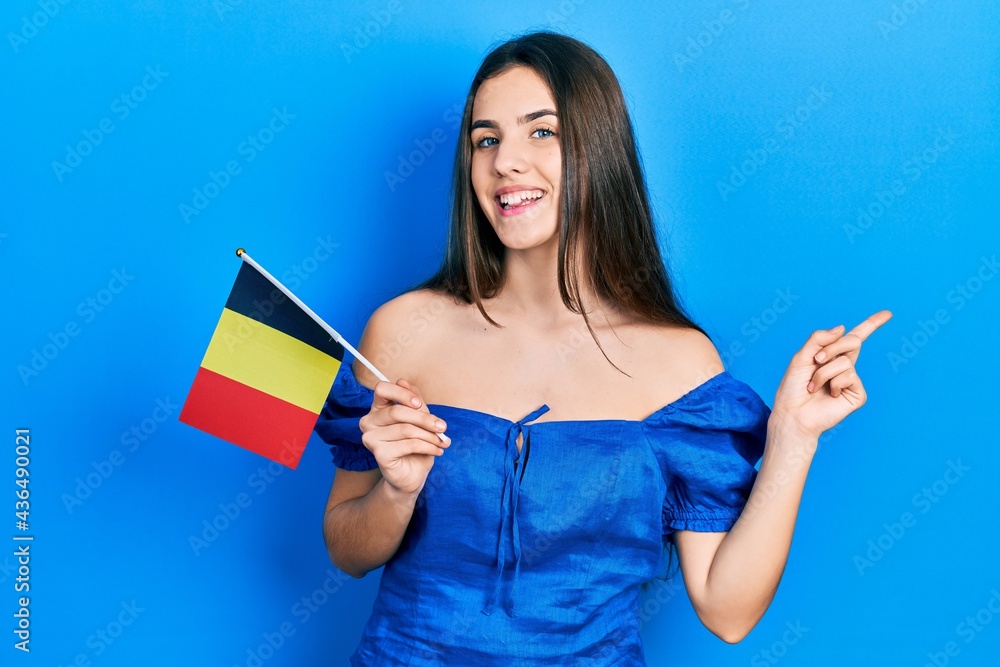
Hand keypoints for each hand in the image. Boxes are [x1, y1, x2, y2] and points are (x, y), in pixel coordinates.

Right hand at [358, 378, 449, 497]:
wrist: (412, 475)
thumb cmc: (415, 445)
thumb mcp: (419, 420)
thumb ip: (414, 401)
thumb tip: (404, 382)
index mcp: (378, 408)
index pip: (382, 389)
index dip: (401, 394)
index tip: (419, 404)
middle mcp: (369, 421)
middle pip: (397, 412)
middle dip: (425, 419)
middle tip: (442, 427)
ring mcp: (371, 438)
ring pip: (406, 429)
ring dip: (430, 436)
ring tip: (442, 442)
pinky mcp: (378, 454)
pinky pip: (409, 444)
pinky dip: (428, 447)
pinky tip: (437, 451)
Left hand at [771, 310, 892, 439]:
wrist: (792, 413)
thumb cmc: (793, 388)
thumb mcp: (801, 357)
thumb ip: (818, 339)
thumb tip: (843, 328)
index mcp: (832, 356)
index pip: (854, 337)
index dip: (871, 324)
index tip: (888, 313)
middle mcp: (845, 367)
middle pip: (853, 341)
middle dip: (833, 347)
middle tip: (816, 359)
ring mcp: (852, 381)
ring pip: (845, 361)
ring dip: (823, 371)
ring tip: (814, 385)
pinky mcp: (857, 394)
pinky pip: (849, 376)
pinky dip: (833, 383)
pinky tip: (829, 394)